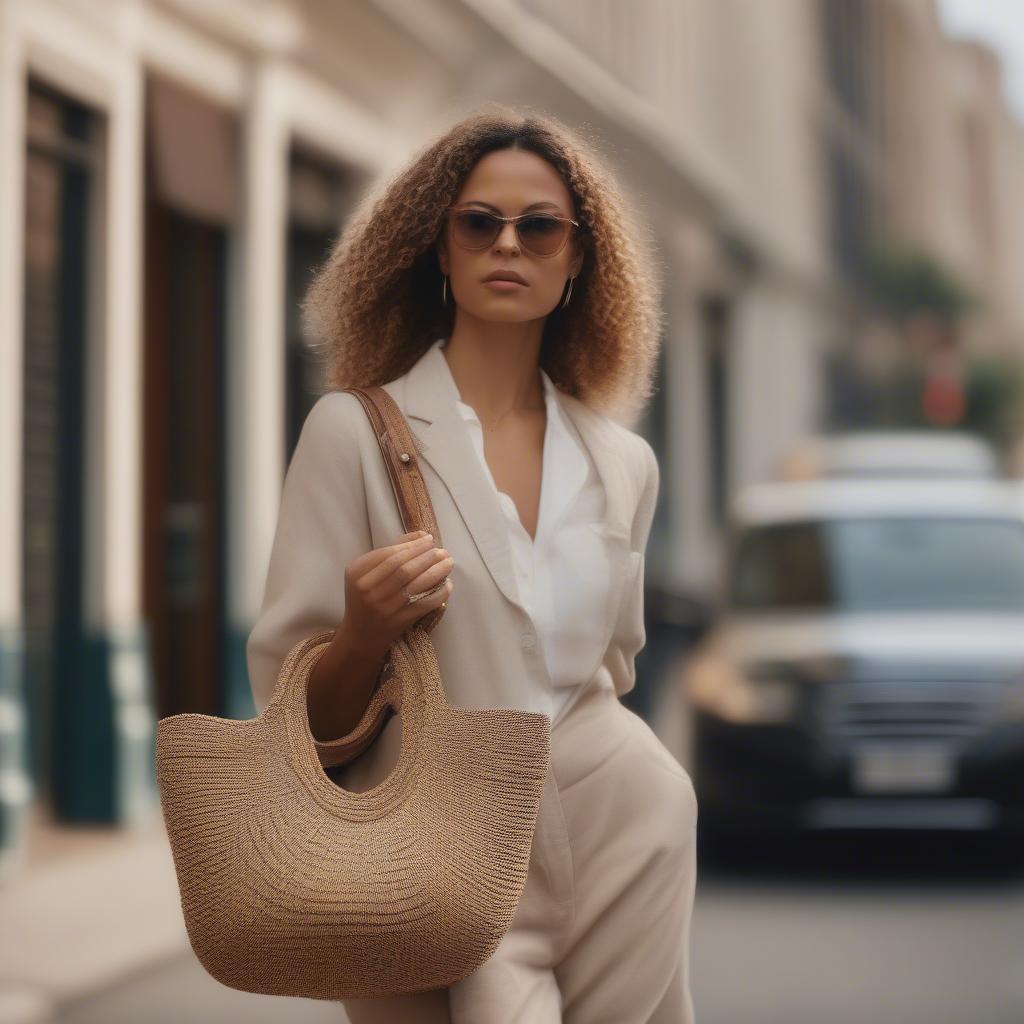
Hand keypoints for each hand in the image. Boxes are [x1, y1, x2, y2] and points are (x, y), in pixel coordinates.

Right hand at [337, 530, 453, 655]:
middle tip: (443, 551)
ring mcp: (383, 608)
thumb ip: (391, 551)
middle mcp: (368, 590)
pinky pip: (422, 604)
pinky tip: (447, 585)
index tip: (429, 539)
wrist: (361, 634)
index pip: (389, 555)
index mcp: (357, 573)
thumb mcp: (367, 572)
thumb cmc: (365, 597)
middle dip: (427, 557)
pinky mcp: (397, 622)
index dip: (412, 546)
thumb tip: (421, 535)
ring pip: (415, 585)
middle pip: (404, 568)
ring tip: (448, 562)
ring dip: (436, 572)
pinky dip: (438, 593)